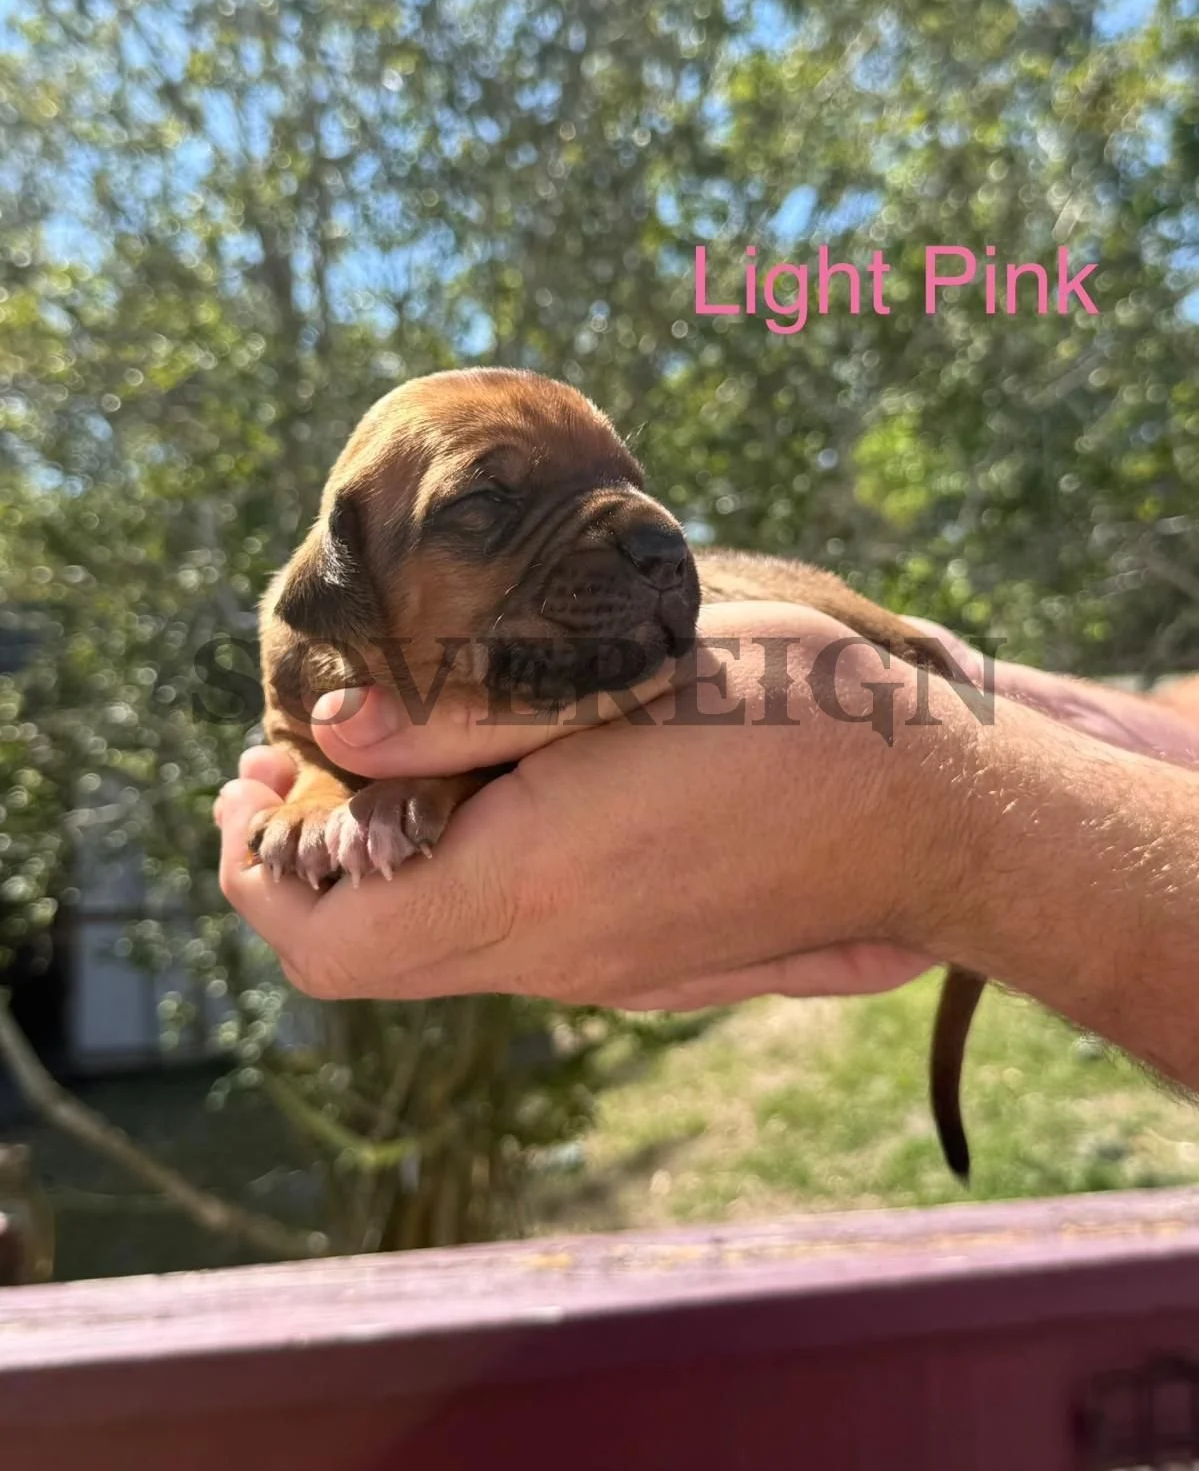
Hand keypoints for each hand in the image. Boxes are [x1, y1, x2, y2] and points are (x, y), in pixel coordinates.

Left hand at [217, 604, 957, 1005]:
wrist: (939, 816)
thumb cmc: (797, 716)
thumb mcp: (625, 674)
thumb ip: (467, 711)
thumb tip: (336, 728)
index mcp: (535, 887)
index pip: (328, 940)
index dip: (256, 870)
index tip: (248, 777)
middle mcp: (557, 957)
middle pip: (364, 958)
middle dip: (299, 863)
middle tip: (291, 760)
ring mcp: (604, 973)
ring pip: (431, 951)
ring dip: (377, 867)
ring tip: (386, 756)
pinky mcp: (646, 964)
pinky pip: (504, 941)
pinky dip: (451, 879)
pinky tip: (489, 792)